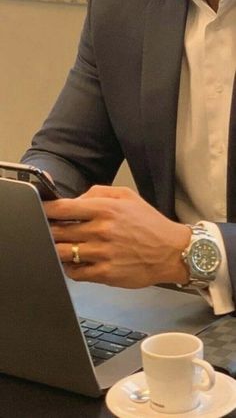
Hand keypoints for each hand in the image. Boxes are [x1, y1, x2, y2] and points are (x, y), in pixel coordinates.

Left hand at [43, 186, 190, 287]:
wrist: (171, 252)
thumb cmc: (150, 224)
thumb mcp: (127, 196)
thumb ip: (99, 192)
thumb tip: (76, 199)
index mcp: (105, 209)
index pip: (63, 208)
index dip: (46, 210)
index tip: (41, 211)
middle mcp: (101, 231)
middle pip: (58, 232)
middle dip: (50, 231)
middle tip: (49, 231)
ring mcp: (102, 253)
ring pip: (63, 253)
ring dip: (57, 250)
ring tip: (60, 246)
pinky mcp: (106, 274)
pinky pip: (75, 272)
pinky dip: (69, 268)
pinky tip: (73, 263)